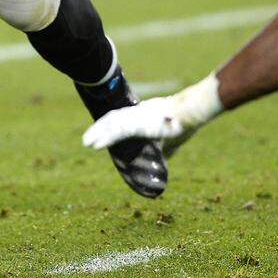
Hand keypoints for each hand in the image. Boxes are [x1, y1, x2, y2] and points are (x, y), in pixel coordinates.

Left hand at [81, 97, 196, 157]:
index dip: (108, 128)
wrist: (191, 112)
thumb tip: (163, 165)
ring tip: (87, 143)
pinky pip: (117, 131)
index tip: (98, 136)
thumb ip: (164, 150)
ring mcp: (136, 117)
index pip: (121, 121)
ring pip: (111, 124)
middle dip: (98, 130)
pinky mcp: (138, 123)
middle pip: (112, 120)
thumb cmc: (182, 123)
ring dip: (97, 133)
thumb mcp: (170, 140)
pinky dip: (105, 138)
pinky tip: (96, 144)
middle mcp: (135, 114)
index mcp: (141, 116)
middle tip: (86, 141)